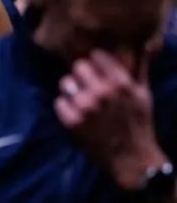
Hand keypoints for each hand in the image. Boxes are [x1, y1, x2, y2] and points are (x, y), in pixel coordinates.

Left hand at [55, 50, 167, 189]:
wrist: (132, 159)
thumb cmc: (139, 124)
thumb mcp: (143, 93)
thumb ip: (139, 67)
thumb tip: (142, 43)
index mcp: (121, 83)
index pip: (96, 55)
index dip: (96, 62)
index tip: (97, 70)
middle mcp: (102, 92)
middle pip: (78, 66)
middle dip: (82, 75)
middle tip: (87, 85)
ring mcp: (85, 107)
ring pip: (65, 82)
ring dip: (71, 90)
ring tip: (81, 100)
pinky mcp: (72, 121)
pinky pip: (58, 102)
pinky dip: (65, 107)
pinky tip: (75, 114)